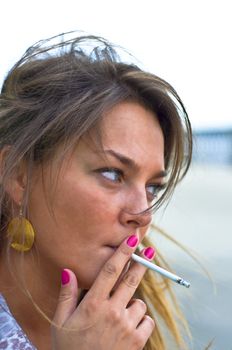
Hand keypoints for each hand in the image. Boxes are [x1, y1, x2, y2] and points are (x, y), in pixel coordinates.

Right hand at [51, 235, 155, 349]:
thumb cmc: (69, 349)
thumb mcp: (61, 323)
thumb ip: (66, 295)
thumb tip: (68, 271)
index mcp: (93, 305)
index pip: (110, 271)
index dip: (123, 252)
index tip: (132, 239)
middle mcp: (112, 312)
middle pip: (132, 280)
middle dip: (142, 263)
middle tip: (149, 251)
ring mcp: (127, 327)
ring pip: (139, 302)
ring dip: (133, 303)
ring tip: (119, 314)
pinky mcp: (137, 342)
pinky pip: (146, 321)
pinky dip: (140, 321)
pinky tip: (128, 327)